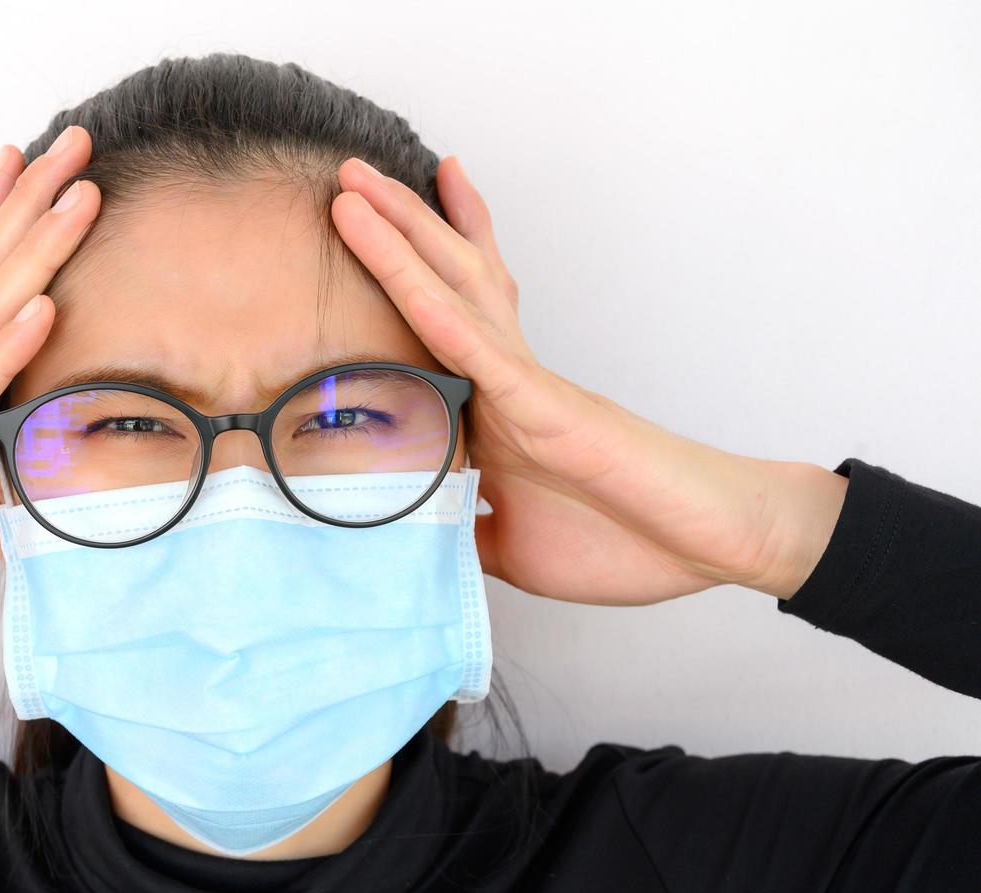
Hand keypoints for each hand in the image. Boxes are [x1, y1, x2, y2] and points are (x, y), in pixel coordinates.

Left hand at [330, 155, 847, 603]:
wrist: (712, 547)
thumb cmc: (627, 540)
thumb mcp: (511, 547)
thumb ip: (462, 529)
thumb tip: (416, 531)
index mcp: (500, 411)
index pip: (446, 326)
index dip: (410, 276)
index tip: (369, 236)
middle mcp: (510, 380)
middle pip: (446, 283)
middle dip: (398, 226)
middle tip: (350, 174)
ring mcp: (528, 387)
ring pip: (453, 295)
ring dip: (402, 238)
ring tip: (356, 186)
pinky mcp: (550, 410)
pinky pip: (482, 351)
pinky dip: (437, 310)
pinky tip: (400, 271)